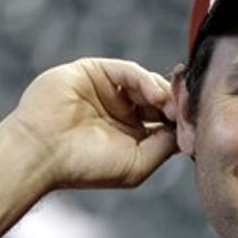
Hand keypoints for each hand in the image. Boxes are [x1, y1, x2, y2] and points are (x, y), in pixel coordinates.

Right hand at [5, 57, 178, 188]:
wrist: (41, 155)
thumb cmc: (85, 167)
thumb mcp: (137, 164)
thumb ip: (164, 146)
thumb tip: (188, 130)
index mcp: (132, 132)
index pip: (166, 118)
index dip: (182, 119)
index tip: (196, 124)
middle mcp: (121, 109)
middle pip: (161, 98)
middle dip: (177, 103)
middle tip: (187, 111)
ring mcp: (107, 89)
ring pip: (147, 82)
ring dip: (164, 93)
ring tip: (169, 107)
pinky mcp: (93, 71)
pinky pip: (128, 70)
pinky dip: (145, 80)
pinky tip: (155, 97)